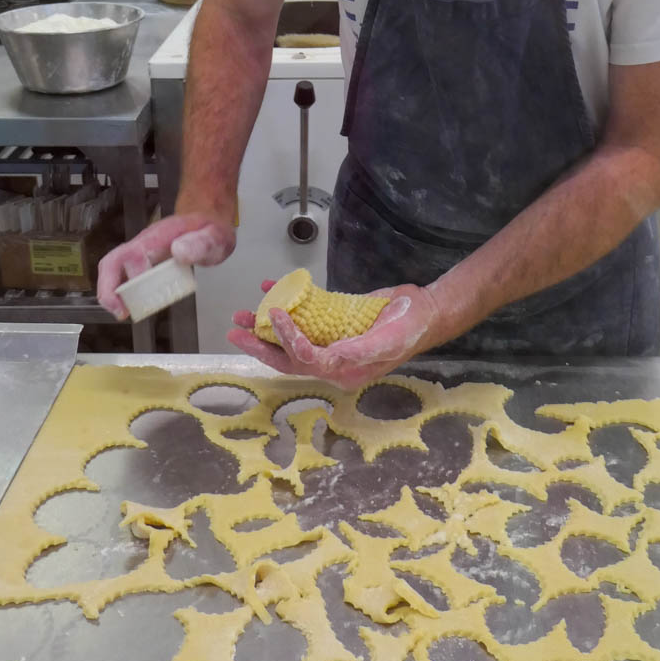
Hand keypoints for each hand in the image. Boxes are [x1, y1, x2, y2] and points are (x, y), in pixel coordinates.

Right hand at [96, 212, 234, 319]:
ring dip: (111, 293)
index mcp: (159, 237)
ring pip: (112, 269)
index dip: (133, 277)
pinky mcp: (142, 261)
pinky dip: (121, 293)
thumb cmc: (209, 230)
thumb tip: (179, 251)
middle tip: (121, 311)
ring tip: (123, 312)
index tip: (142, 297)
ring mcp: (141, 252)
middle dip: (109, 288)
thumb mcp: (215, 237)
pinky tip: (131, 306)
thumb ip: (201, 244)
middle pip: (112, 261)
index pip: (134, 254)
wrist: (207, 220)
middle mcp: (144, 243)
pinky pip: (122, 275)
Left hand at [227, 282, 441, 389]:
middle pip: (288, 356)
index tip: (275, 316)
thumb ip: (358, 351)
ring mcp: (330, 342)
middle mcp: (332, 360)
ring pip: (290, 339)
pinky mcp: (332, 324)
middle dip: (260, 343)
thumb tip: (330, 357)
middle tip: (235, 330)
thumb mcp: (387, 341)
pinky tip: (270, 289)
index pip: (305, 359)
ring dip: (265, 327)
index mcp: (343, 371)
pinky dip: (286, 304)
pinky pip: (303, 317)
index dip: (287, 340)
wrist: (424, 310)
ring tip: (242, 314)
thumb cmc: (409, 327)